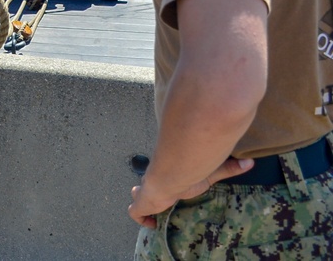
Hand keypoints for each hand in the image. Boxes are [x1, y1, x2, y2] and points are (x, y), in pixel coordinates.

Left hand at [128, 157, 252, 227]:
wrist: (171, 173)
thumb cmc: (190, 170)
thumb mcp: (211, 172)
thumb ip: (229, 168)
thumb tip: (251, 162)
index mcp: (169, 175)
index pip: (162, 176)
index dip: (162, 181)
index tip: (168, 187)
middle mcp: (156, 182)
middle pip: (145, 184)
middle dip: (147, 190)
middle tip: (157, 199)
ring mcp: (147, 192)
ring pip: (137, 195)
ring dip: (141, 200)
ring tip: (150, 209)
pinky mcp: (142, 202)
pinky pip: (134, 213)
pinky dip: (141, 219)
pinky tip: (151, 224)